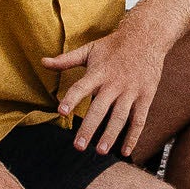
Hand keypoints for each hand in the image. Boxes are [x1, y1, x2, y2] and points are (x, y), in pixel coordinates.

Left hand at [40, 27, 169, 156]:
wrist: (147, 36)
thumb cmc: (114, 45)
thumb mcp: (89, 49)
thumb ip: (66, 60)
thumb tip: (42, 62)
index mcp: (98, 72)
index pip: (81, 87)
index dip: (71, 99)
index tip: (61, 112)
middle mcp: (114, 83)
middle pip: (100, 108)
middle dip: (89, 128)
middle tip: (78, 146)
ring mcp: (131, 91)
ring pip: (120, 117)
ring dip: (110, 135)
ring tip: (100, 151)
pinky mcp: (146, 96)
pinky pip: (139, 119)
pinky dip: (133, 136)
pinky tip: (126, 151)